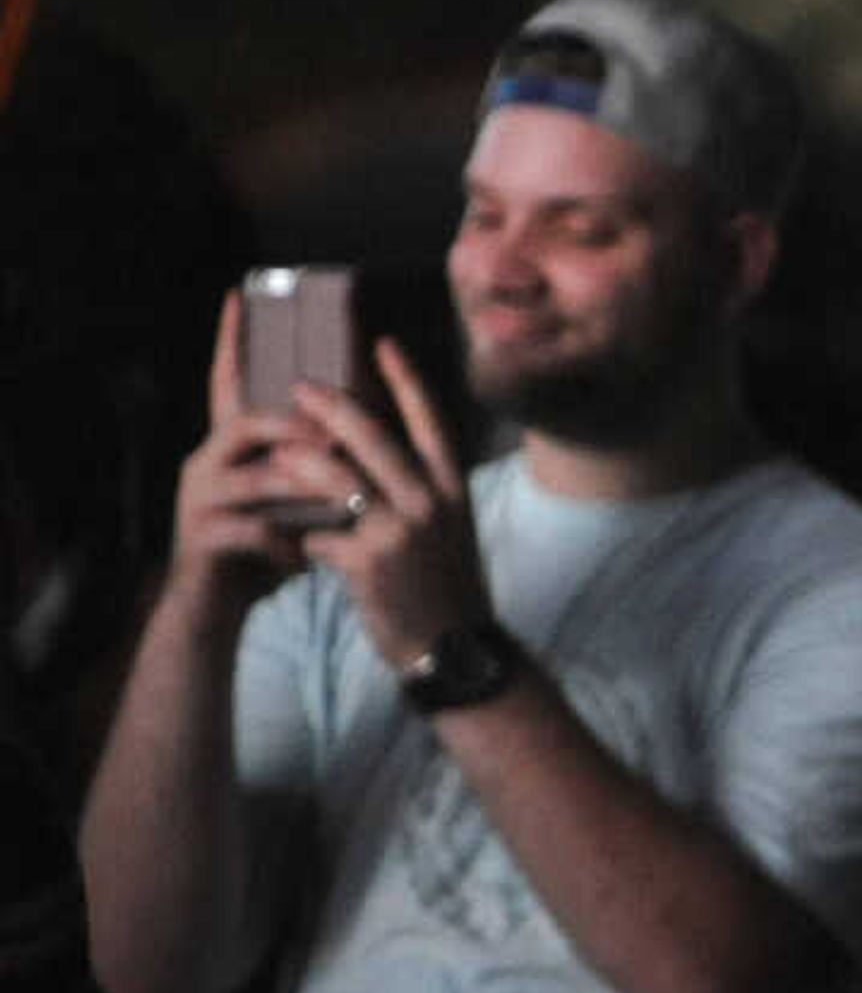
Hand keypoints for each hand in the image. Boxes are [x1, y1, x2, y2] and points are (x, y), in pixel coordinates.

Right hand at [163, 293, 355, 602]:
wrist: (218, 607)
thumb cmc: (265, 548)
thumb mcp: (292, 500)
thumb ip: (311, 463)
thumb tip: (359, 424)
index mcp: (231, 446)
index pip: (230, 382)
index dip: (234, 343)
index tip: (240, 296)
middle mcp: (207, 461)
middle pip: (248, 422)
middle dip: (298, 425)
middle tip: (340, 432)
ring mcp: (198, 498)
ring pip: (255, 478)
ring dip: (306, 488)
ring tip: (346, 498)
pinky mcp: (200, 538)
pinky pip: (249, 531)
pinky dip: (285, 543)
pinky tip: (308, 559)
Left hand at [289, 342, 491, 672]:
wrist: (455, 649)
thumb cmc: (447, 587)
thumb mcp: (451, 530)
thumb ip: (423, 491)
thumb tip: (381, 454)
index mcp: (453, 489)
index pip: (429, 420)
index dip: (405, 379)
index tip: (381, 343)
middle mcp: (431, 502)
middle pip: (373, 437)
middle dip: (330, 407)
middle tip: (298, 385)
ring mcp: (400, 532)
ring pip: (337, 479)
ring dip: (300, 462)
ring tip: (274, 451)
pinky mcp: (369, 564)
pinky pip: (320, 533)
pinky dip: (300, 534)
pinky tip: (285, 537)